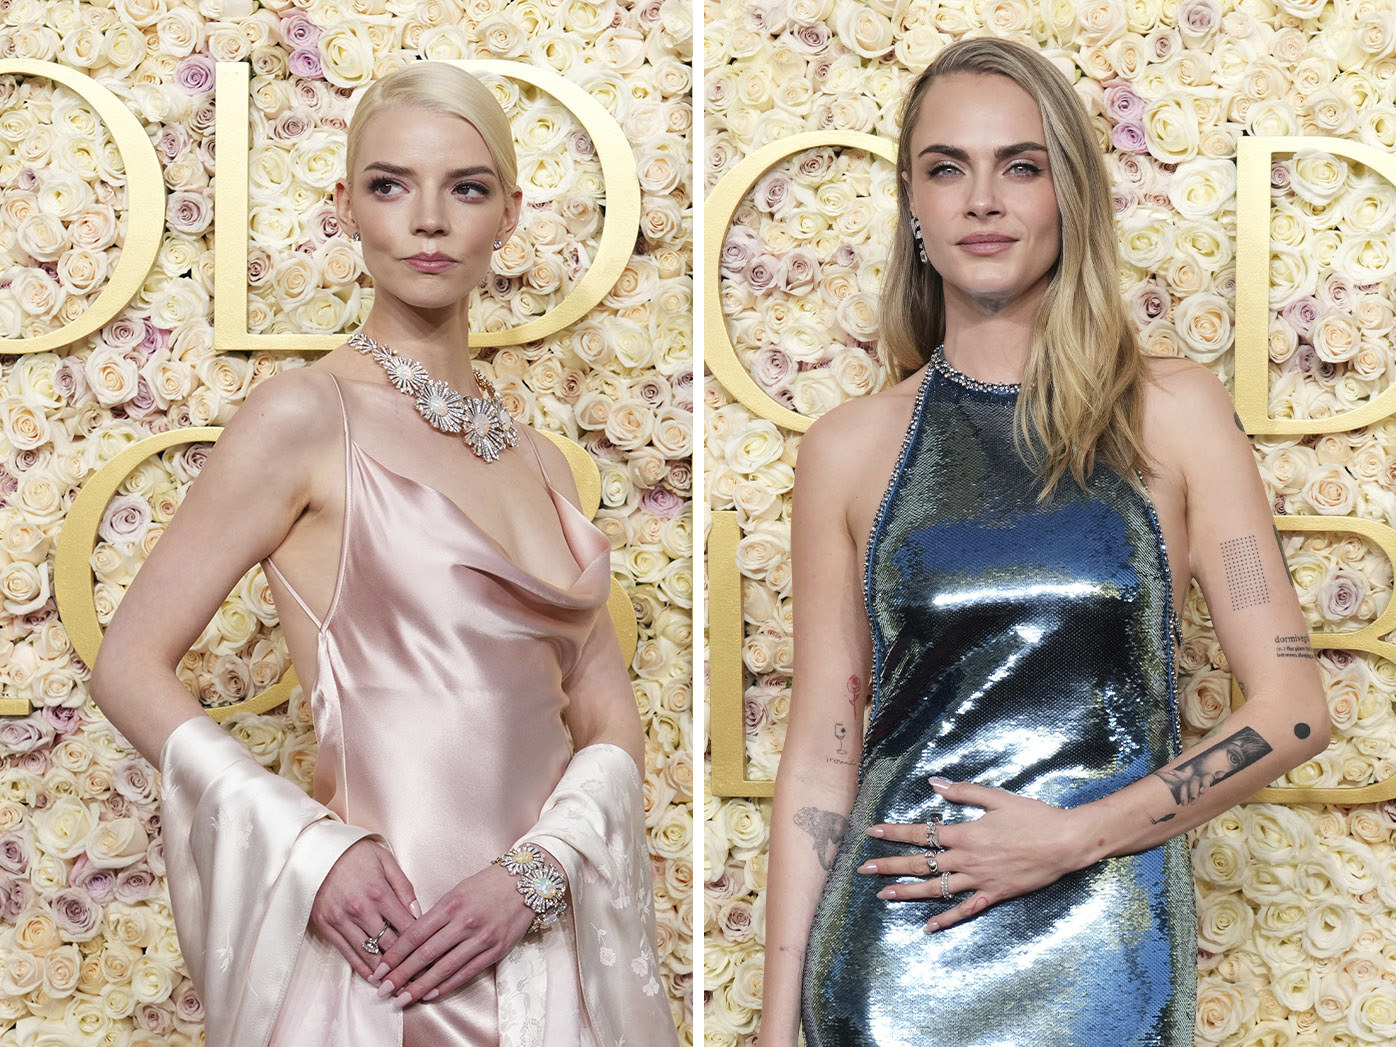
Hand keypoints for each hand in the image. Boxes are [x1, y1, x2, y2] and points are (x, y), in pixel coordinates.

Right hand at [310, 839, 420, 979]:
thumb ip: (404, 887)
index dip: (422, 944)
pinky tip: (375, 978)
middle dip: (408, 962)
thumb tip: (419, 913)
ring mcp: (341, 920)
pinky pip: (348, 954)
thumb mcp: (386, 860)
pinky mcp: (326, 926)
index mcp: (379, 892)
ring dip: (386, 971)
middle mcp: (360, 909)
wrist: (317, 850)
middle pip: (390, 944)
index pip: (407, 927)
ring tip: (401, 983)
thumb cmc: (356, 853)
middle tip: (422, 976)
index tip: (433, 955)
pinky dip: (363, 969)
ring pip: (369, 954)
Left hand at [370, 860, 545, 1006]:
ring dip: (420, 987)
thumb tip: (413, 940)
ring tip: (402, 998)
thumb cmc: (488, 885)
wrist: (527, 882)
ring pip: (444, 968)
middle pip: (425, 954)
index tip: (380, 968)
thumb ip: (437, 915)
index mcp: (451, 904)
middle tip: (383, 989)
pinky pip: (466, 973)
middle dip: (401, 975)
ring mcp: (482, 938)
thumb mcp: (458, 891)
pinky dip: (446, 986)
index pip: (415, 934)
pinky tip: (430, 994)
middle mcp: (465, 922)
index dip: (395, 954)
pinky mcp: (496, 950)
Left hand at [857, 779, 1083, 932]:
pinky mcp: (994, 895)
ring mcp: (979, 880)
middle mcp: (966, 859)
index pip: (921, 833)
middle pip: (921, 864)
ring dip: (908, 892)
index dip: (895, 833)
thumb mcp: (997, 798)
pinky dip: (946, 919)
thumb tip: (934, 783)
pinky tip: (928, 926)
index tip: (872, 832)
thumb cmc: (1033, 817)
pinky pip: (965, 910)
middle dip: (890, 866)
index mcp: (965, 834)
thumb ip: (963, 792)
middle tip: (864, 870)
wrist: (1064, 843)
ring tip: (883, 895)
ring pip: (936, 889)